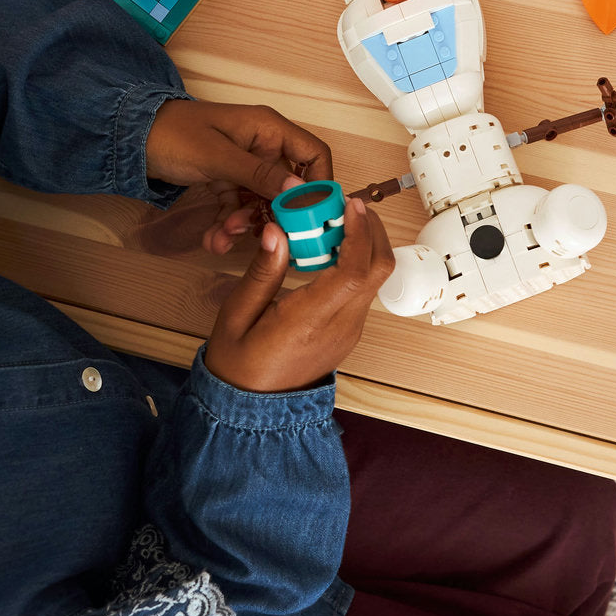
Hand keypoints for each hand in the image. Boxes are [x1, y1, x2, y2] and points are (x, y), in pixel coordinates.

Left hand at [145, 100, 332, 253]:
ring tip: (223, 237)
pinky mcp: (226, 180)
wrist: (128, 139)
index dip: (320, 184)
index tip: (313, 216)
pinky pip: (238, 207)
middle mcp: (262, 146)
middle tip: (262, 237)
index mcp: (268, 129)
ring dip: (246, 224)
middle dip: (273, 214)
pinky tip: (213, 240)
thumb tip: (299, 190)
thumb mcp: (217, 156)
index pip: (314, 154)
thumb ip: (258, 173)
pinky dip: (228, 224)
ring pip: (261, 202)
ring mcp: (244, 165)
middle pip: (288, 186)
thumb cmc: (173, 134)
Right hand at [204, 199, 394, 392]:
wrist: (253, 410)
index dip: (359, 233)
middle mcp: (340, 326)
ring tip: (335, 223)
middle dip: (371, 229)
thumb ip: (261, 272)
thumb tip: (275, 231)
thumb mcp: (236, 316)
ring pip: (376, 278)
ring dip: (365, 244)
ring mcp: (350, 330)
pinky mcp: (350, 331)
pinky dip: (358, 262)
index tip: (350, 205)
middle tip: (346, 205)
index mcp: (309, 321)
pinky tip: (331, 251)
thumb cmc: (239, 366)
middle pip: (379, 269)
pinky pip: (364, 289)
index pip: (354, 272)